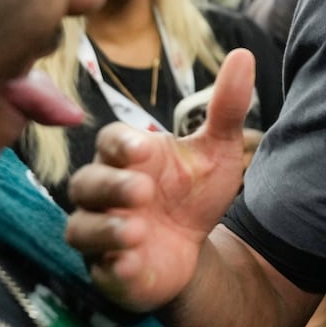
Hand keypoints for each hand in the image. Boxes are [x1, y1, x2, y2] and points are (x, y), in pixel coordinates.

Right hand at [64, 48, 255, 310]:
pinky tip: (132, 264)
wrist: (193, 250)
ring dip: (106, 229)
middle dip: (111, 186)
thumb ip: (226, 108)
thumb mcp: (216, 151)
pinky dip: (113, 266)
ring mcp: (101, 233)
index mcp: (126, 157)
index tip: (144, 148)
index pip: (110, 141)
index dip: (122, 144)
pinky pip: (99, 270)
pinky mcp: (107, 271)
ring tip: (137, 230)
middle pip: (87, 183)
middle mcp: (103, 193)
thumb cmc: (192, 193)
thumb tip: (243, 56)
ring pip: (81, 228)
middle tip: (143, 190)